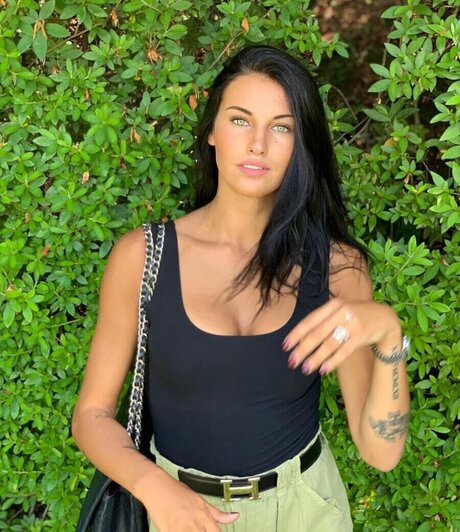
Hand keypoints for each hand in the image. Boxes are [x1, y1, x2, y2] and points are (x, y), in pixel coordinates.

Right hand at [140, 467, 238, 531]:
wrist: (157, 488)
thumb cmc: (177, 492)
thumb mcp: (200, 500)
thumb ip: (218, 513)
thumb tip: (235, 516)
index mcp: (204, 516)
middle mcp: (195, 525)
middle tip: (202, 530)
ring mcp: (181, 530)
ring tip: (193, 530)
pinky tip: (182, 531)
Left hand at [282, 298, 401, 374]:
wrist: (386, 319)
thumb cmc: (357, 317)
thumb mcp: (340, 311)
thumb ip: (324, 320)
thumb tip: (300, 339)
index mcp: (333, 305)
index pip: (310, 320)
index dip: (296, 334)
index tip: (285, 346)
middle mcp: (341, 312)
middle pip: (317, 333)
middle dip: (302, 349)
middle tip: (291, 361)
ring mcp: (352, 323)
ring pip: (329, 344)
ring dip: (315, 358)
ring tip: (305, 369)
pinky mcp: (361, 335)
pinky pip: (343, 351)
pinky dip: (332, 361)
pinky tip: (323, 370)